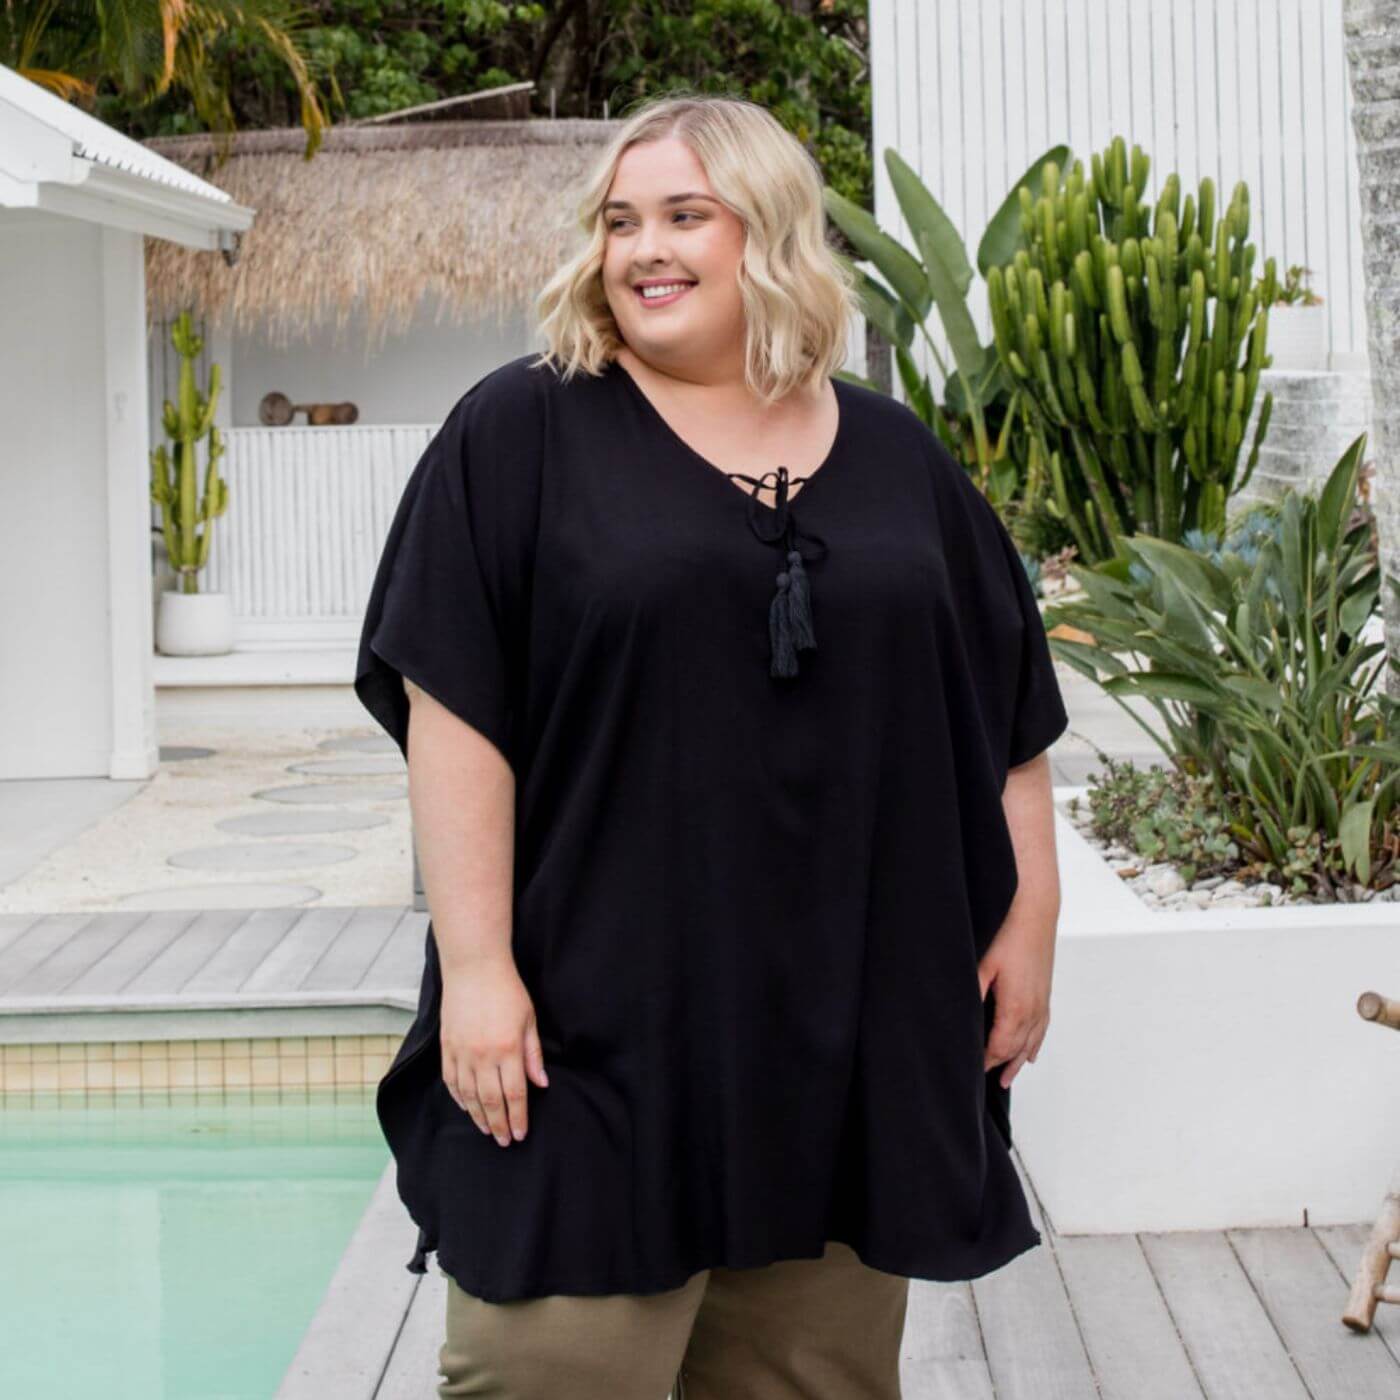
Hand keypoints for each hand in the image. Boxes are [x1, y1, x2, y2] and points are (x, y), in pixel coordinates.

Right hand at [439, 954, 549, 1145]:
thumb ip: (533, 1054)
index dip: (518, 1117)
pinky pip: (451, 1081)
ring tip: (487, 1130)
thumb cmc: (507, 991)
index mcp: (508, 1049)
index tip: (520, 1133)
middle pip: (491, 1101)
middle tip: (504, 1141)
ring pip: (469, 1096)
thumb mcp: (529, 1020)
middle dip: (499, 1125)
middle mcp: (483, 1055)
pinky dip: (458, 1098)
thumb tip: (541, 1084)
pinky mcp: (447, 1047)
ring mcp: (462, 1052)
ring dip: (478, 1116)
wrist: (474, 968)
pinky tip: (466, 1107)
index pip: (515, 1094)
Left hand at [977, 918, 1054, 1089]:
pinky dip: (1035, 1045)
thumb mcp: (982, 964)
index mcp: (1016, 1007)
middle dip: (999, 1065)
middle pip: (1015, 1048)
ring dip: (1017, 1061)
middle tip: (983, 1080)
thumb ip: (973, 993)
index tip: (971, 1071)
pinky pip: (1042, 1028)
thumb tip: (961, 1019)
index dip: (985, 1061)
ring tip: (1006, 1079)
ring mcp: (1042, 1002)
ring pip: (1031, 1042)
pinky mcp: (1045, 993)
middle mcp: (1033, 1009)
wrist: (1034, 910)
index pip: (999, 1047)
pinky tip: (1030, 1054)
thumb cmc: (1008, 933)